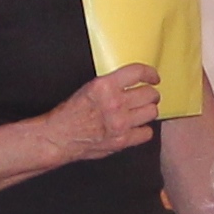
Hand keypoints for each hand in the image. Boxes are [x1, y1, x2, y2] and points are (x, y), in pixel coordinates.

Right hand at [48, 65, 164, 165]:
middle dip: (150, 94)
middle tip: (147, 96)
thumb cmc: (70, 114)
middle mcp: (115, 103)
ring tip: (142, 111)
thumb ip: (112, 84)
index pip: (138, 73)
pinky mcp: (122, 140)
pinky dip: (143, 130)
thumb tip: (133, 82)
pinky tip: (137, 127)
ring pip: (152, 112)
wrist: (60, 137)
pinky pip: (147, 133)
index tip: (153, 77)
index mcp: (105, 86)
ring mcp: (120, 123)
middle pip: (150, 94)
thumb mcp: (89, 88)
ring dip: (148, 111)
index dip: (150, 74)